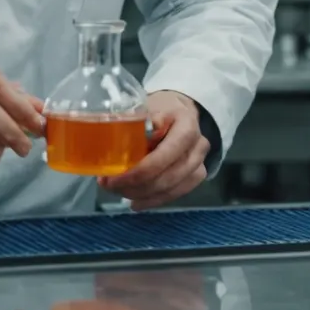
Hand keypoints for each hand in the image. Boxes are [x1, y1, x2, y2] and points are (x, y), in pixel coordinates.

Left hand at [98, 91, 209, 209]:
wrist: (179, 111)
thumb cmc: (159, 109)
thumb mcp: (147, 107)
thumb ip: (136, 124)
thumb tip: (115, 139)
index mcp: (186, 125)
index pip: (162, 157)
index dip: (137, 172)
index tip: (113, 178)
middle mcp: (198, 146)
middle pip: (167, 177)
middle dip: (135, 187)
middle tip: (109, 186)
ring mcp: (200, 162)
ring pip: (171, 189)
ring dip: (142, 195)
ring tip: (119, 192)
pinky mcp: (196, 175)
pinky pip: (176, 194)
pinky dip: (154, 200)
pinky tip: (136, 202)